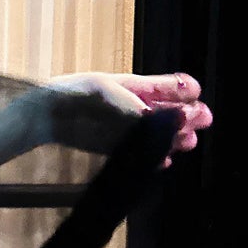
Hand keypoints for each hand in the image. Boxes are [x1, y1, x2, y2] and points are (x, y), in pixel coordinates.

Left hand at [45, 70, 210, 163]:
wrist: (48, 116)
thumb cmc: (75, 94)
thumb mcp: (104, 89)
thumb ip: (132, 103)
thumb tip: (157, 116)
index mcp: (138, 87)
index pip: (171, 87)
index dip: (185, 90)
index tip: (192, 94)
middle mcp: (139, 108)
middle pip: (173, 113)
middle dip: (189, 116)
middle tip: (200, 119)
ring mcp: (132, 129)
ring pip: (163, 135)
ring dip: (176, 138)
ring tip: (186, 141)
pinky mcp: (121, 148)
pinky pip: (144, 155)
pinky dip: (155, 158)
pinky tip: (164, 160)